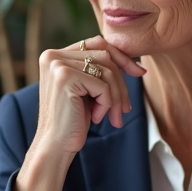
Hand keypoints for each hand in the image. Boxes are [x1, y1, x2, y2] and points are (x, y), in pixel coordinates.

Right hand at [31, 36, 145, 158]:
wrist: (55, 147)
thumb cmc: (73, 121)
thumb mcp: (87, 90)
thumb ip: (99, 70)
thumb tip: (136, 63)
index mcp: (55, 55)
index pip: (97, 44)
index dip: (120, 57)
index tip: (138, 72)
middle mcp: (53, 56)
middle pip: (105, 56)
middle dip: (121, 83)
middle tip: (125, 108)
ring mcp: (58, 65)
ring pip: (107, 71)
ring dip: (116, 97)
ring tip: (113, 116)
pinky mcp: (65, 78)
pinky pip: (103, 86)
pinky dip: (107, 104)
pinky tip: (98, 118)